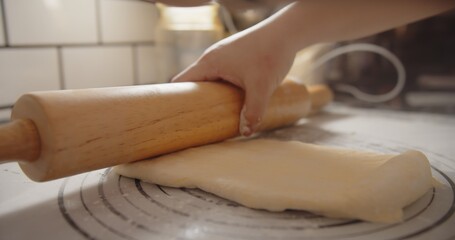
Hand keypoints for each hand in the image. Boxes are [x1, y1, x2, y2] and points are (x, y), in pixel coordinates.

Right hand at [172, 27, 295, 135]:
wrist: (286, 32)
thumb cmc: (270, 54)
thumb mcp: (261, 87)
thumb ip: (253, 111)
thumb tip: (246, 132)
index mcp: (210, 62)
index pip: (181, 82)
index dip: (176, 99)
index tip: (178, 117)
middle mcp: (212, 57)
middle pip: (194, 82)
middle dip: (195, 101)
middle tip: (199, 121)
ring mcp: (223, 55)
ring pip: (208, 78)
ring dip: (210, 94)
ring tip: (215, 114)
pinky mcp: (233, 56)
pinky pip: (220, 74)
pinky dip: (221, 87)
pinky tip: (231, 99)